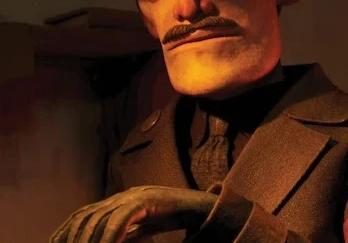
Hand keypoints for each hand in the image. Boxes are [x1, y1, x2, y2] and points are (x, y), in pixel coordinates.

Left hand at [49, 186, 217, 242]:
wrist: (196, 206)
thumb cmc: (169, 217)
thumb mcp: (141, 228)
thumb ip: (124, 234)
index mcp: (118, 201)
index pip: (84, 213)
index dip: (65, 230)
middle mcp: (122, 196)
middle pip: (87, 215)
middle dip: (72, 238)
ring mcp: (134, 195)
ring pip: (101, 217)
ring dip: (90, 240)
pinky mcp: (146, 199)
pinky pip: (122, 219)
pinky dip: (111, 236)